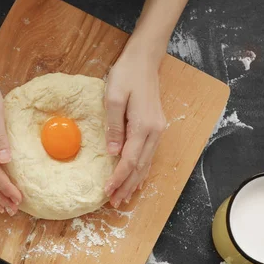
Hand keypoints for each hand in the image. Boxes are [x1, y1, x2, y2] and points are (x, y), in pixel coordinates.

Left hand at [104, 45, 165, 207]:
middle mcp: (155, 132)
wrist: (144, 59)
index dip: (118, 177)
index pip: (130, 160)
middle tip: (114, 203)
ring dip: (134, 182)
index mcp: (144, 126)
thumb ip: (113, 126)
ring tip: (123, 198)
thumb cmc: (127, 75)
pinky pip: (148, 156)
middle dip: (127, 186)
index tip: (106, 191)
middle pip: (140, 167)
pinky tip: (135, 180)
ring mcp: (157, 130)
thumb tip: (113, 153)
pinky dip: (141, 171)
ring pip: (146, 164)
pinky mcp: (155, 128)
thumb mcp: (113, 97)